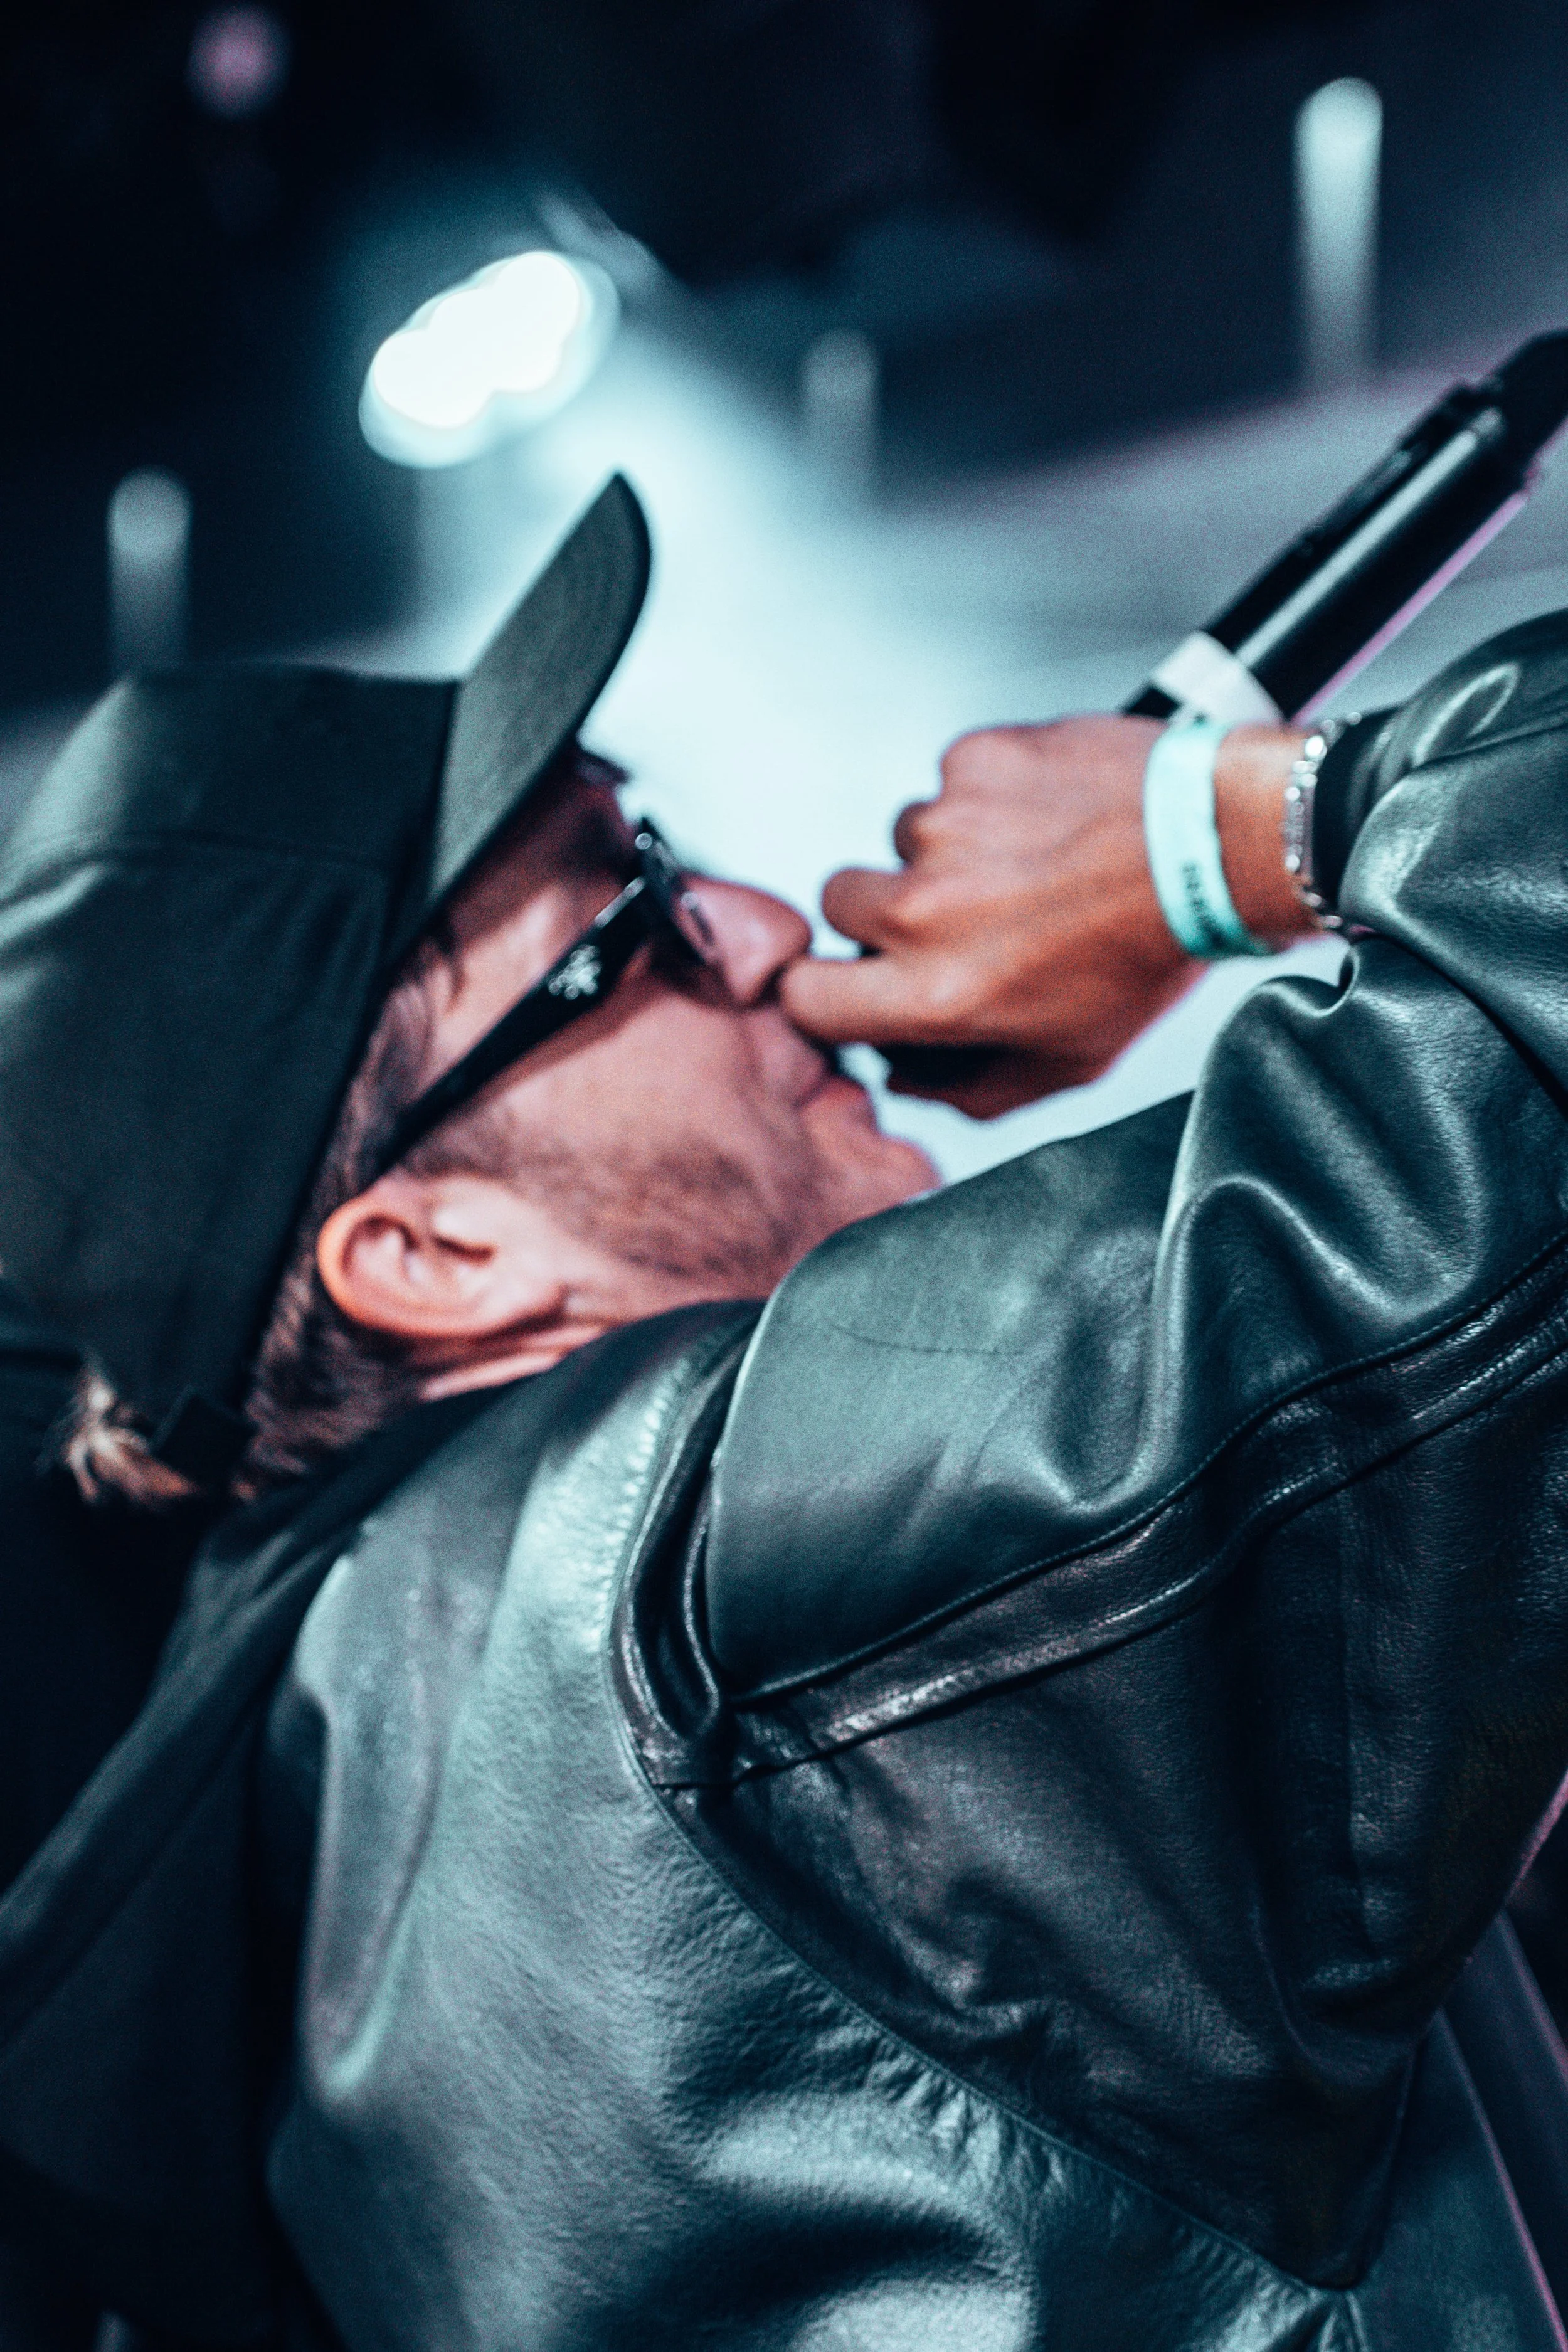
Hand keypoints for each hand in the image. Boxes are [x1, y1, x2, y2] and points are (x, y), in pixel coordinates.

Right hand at [779, 717, 1310, 1117]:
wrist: (1217, 846)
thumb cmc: (1151, 952)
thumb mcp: (1068, 1060)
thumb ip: (969, 1087)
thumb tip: (906, 1075)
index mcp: (938, 992)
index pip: (806, 996)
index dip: (825, 990)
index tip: (856, 981)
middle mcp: (926, 908)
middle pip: (838, 904)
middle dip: (880, 911)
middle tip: (957, 914)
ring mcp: (946, 824)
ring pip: (902, 838)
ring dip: (948, 851)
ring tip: (1027, 862)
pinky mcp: (975, 759)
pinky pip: (952, 781)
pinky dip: (989, 796)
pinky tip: (1045, 817)